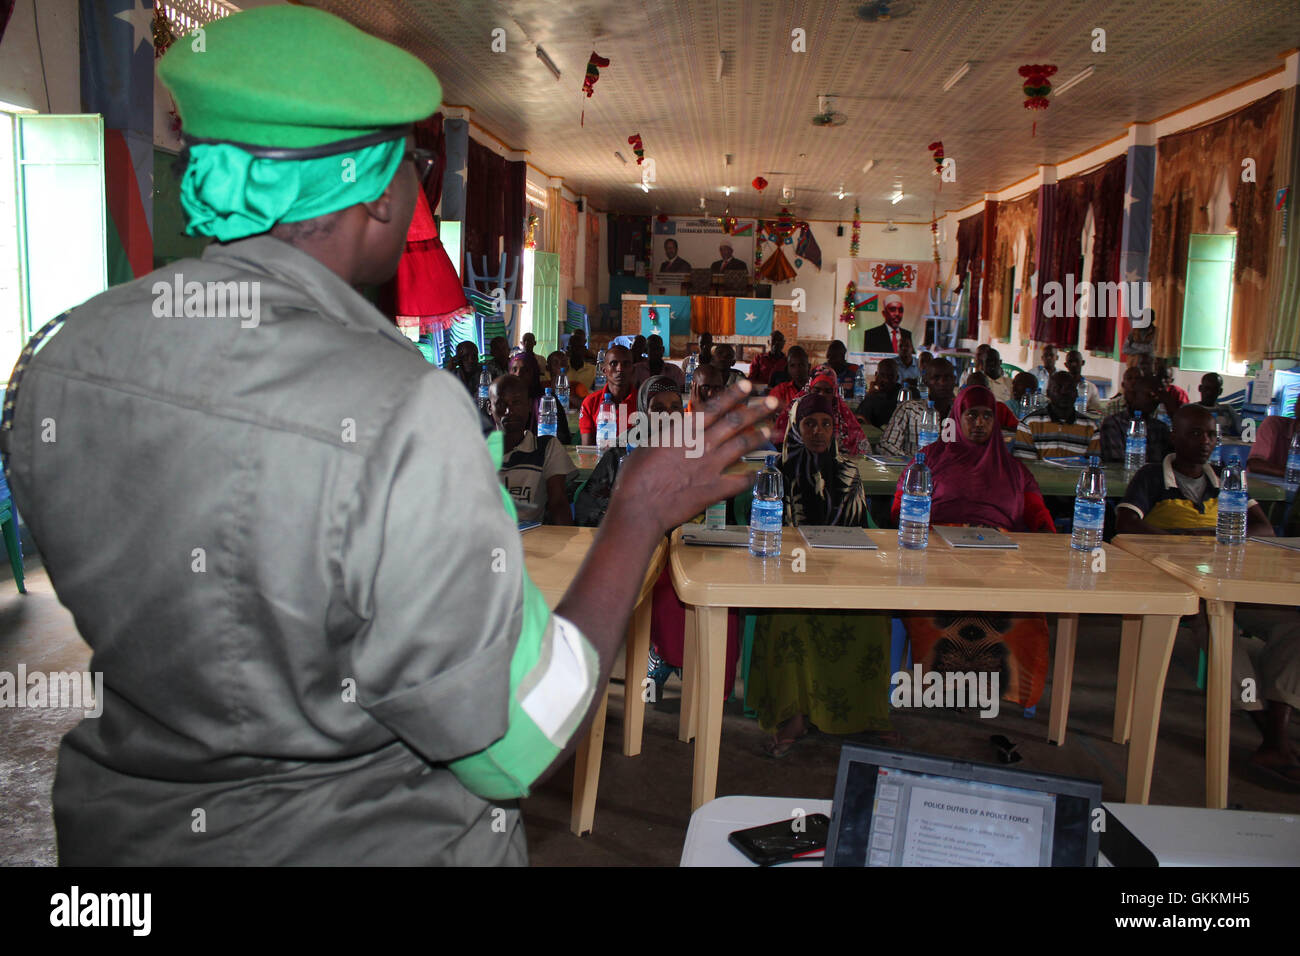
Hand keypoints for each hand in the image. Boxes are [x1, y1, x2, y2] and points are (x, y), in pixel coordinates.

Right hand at [609, 381, 776, 535]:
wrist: (640, 507)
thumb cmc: (636, 477)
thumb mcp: (647, 445)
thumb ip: (666, 435)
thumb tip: (672, 428)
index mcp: (684, 431)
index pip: (715, 407)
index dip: (734, 395)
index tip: (748, 385)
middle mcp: (702, 444)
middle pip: (736, 422)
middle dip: (757, 410)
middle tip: (773, 403)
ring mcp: (711, 466)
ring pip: (742, 445)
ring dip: (759, 436)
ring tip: (771, 430)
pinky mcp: (714, 489)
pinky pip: (740, 481)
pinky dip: (751, 476)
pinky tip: (757, 472)